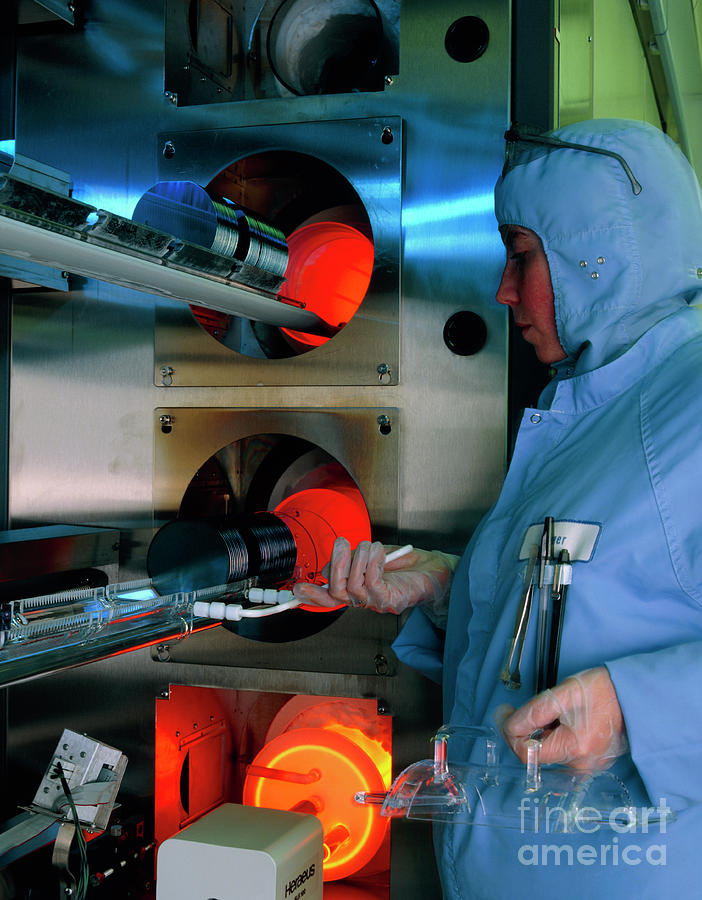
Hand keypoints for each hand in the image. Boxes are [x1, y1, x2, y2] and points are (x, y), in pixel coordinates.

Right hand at [292, 537, 457, 614]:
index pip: (328, 598)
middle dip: (335, 563)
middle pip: (335, 592)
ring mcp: (376, 602)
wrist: (436, 570)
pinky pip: (372, 583)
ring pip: (351, 586)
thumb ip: (352, 560)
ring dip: (358, 559)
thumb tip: (333, 562)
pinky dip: (372, 563)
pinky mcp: (390, 600)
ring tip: (370, 546)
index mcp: (356, 590)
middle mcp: (363, 600)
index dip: (311, 596)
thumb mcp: (372, 557)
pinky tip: (379, 553)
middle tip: (343, 543)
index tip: (296, 590)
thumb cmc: (406, 564)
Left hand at [495, 667, 628, 769]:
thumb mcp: (561, 694)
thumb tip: (508, 725)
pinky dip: (556, 741)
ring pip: (550, 755)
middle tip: (528, 708)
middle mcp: (582, 766)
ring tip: (552, 713)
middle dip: (526, 732)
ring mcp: (590, 766)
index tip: (505, 712)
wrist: (634, 694)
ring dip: (541, 735)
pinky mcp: (595, 762)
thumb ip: (532, 713)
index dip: (509, 733)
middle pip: (538, 755)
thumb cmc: (600, 690)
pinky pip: (565, 757)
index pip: (526, 754)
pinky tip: (561, 724)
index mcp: (574, 749)